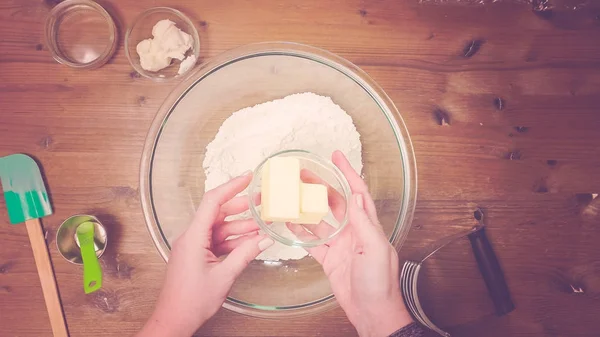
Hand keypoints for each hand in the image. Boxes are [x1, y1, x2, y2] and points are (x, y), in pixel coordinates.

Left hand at [138, 173, 273, 336]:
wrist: (174, 320)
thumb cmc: (190, 301)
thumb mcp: (224, 276)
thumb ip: (245, 254)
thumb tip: (263, 240)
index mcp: (193, 237)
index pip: (213, 201)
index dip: (231, 187)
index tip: (248, 177)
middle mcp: (191, 237)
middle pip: (218, 213)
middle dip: (241, 207)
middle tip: (262, 202)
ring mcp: (194, 246)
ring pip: (220, 228)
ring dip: (241, 227)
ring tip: (262, 224)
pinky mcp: (197, 256)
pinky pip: (218, 241)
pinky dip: (234, 241)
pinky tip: (251, 242)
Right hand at [289, 151, 412, 336]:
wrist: (372, 312)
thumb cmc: (380, 283)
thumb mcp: (374, 249)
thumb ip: (363, 223)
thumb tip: (357, 195)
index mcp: (368, 226)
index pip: (358, 193)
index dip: (348, 173)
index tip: (337, 157)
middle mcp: (354, 232)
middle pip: (335, 202)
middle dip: (321, 186)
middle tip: (304, 174)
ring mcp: (341, 246)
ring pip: (320, 221)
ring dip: (307, 208)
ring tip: (292, 195)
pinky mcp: (330, 260)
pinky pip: (313, 242)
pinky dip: (301, 233)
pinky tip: (290, 224)